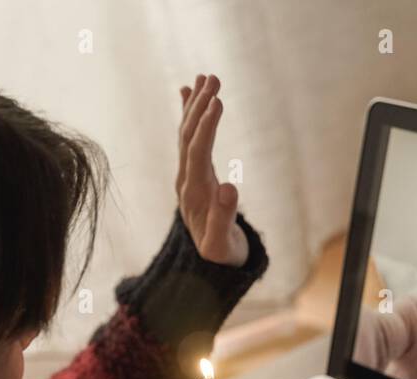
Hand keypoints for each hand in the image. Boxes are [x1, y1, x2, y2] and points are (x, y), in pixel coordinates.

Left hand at [176, 74, 248, 267]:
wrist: (210, 265)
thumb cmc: (221, 256)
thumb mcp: (222, 245)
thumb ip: (224, 219)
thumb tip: (230, 187)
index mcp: (194, 194)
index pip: (198, 153)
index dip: (206, 127)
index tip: (218, 101)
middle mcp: (186, 181)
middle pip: (188, 137)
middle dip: (200, 106)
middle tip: (214, 77)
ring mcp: (187, 176)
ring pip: (187, 133)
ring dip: (196, 104)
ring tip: (206, 76)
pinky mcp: (193, 173)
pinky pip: (188, 138)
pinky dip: (190, 114)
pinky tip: (189, 92)